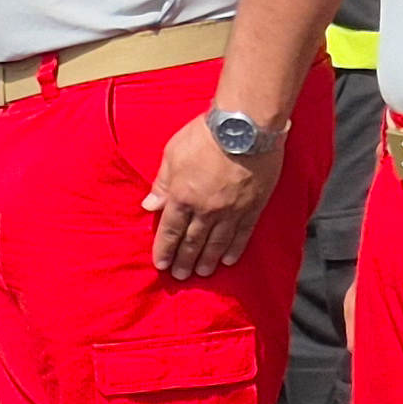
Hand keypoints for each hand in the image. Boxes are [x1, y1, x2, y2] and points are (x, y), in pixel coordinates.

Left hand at [144, 117, 276, 278]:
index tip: (160, 264)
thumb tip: (149, 206)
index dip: (164, 249)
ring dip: (207, 260)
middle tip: (180, 276)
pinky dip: (234, 249)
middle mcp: (206, 210)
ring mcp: (231, 210)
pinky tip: (228, 260)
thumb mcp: (172, 155)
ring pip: (217, 242)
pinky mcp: (253, 206)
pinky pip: (243, 234)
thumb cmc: (204, 136)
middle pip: (192, 241)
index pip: (169, 231)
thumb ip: (162, 183)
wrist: (245, 128)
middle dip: (184, 260)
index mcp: (182, 197)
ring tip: (202, 273)